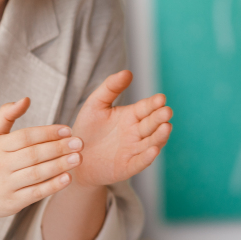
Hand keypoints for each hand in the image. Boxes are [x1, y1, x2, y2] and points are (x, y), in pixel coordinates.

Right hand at [0, 97, 85, 221]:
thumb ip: (6, 114)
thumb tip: (26, 99)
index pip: (25, 137)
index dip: (48, 132)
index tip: (68, 130)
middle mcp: (1, 165)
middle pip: (33, 155)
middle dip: (58, 148)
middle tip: (79, 143)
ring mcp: (7, 184)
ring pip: (36, 174)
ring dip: (59, 166)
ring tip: (78, 158)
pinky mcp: (13, 202)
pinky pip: (35, 193)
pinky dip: (52, 186)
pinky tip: (67, 178)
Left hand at [69, 70, 172, 187]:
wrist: (73, 156)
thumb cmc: (86, 129)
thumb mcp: (95, 104)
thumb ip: (110, 87)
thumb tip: (128, 72)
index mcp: (131, 116)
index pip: (146, 108)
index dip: (153, 104)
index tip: (161, 98)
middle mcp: (136, 133)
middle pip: (152, 124)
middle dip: (160, 118)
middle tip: (166, 111)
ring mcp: (134, 150)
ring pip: (151, 142)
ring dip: (160, 136)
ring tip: (166, 127)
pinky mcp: (128, 167)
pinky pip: (140, 162)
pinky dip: (147, 157)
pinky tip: (153, 150)